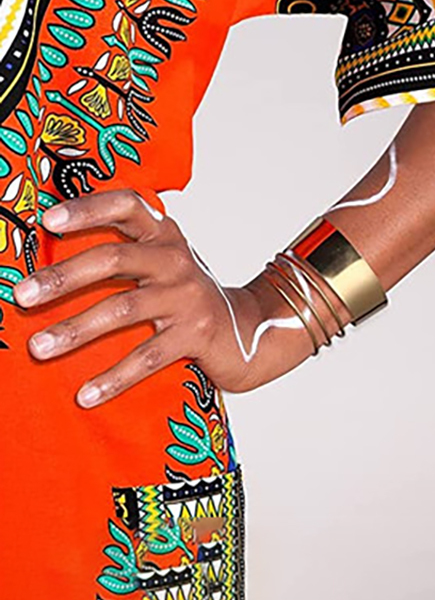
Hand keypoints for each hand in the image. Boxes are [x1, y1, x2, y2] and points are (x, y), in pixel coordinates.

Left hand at [13, 189, 316, 407]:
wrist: (246, 330)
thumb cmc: (187, 296)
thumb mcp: (162, 264)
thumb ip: (123, 253)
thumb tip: (50, 265)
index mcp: (164, 234)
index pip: (127, 205)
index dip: (88, 209)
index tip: (48, 221)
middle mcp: (176, 259)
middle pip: (114, 258)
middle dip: (63, 277)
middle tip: (21, 295)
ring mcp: (188, 296)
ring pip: (123, 308)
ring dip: (76, 329)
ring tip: (38, 347)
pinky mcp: (196, 334)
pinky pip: (147, 356)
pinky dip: (114, 377)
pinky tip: (86, 394)